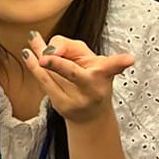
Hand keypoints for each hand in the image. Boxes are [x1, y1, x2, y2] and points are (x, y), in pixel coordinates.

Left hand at [18, 32, 133, 123]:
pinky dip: (34, 68)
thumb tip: (46, 46)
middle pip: (74, 74)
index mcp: (104, 75)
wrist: (90, 115)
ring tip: (31, 42)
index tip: (130, 60)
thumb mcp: (90, 60)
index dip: (120, 63)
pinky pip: (45, 84)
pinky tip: (28, 55)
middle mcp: (92, 88)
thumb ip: (69, 48)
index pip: (113, 67)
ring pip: (53, 76)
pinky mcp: (61, 106)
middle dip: (59, 64)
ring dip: (39, 59)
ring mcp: (76, 100)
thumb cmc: (90, 79)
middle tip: (45, 56)